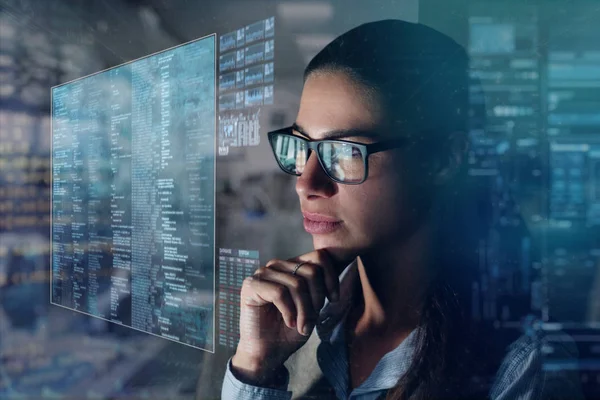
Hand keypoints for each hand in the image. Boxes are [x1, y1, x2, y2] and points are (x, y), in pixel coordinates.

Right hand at [231, 248, 340, 384]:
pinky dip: (289, 312)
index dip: (331, 278)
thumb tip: (338, 268)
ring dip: (304, 310)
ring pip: (297, 283)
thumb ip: (321, 287)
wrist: (268, 354)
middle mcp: (277, 265)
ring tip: (302, 326)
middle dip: (317, 299)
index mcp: (292, 266)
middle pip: (311, 271)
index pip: (319, 257)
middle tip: (311, 320)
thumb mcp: (313, 307)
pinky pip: (279, 293)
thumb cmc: (290, 331)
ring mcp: (262, 273)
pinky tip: (289, 323)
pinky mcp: (251, 285)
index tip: (333, 300)